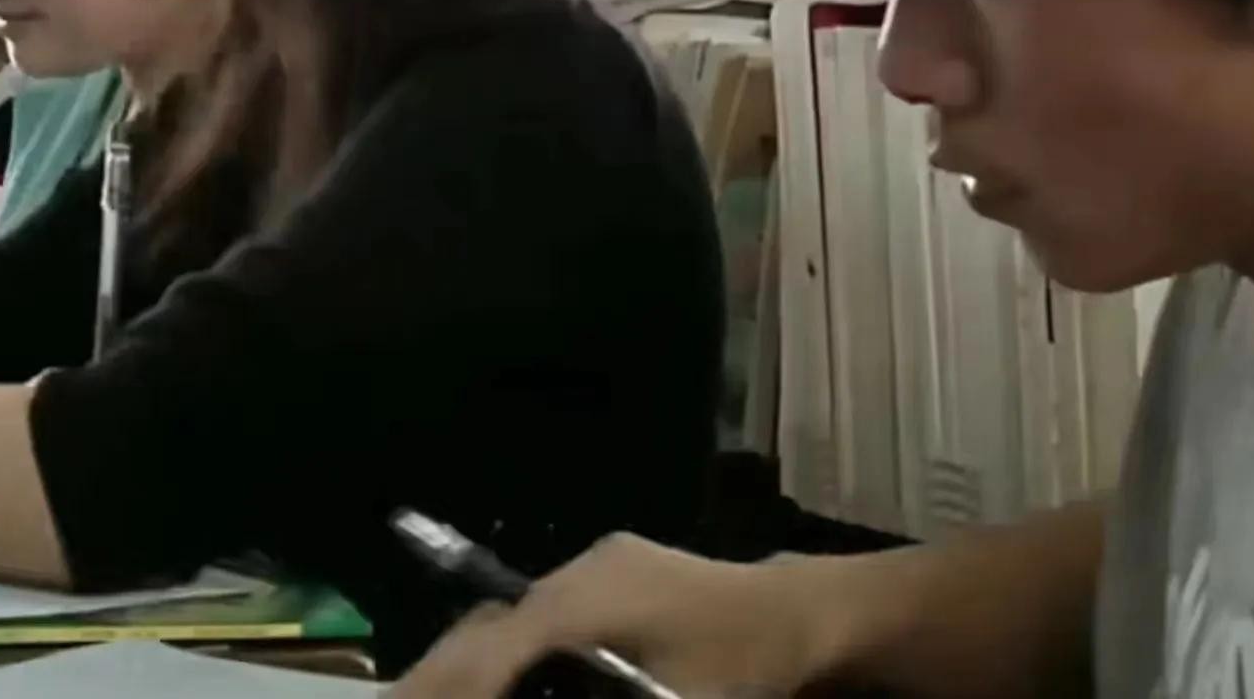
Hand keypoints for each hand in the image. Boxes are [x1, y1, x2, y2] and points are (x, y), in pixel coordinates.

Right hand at [392, 534, 839, 698]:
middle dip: (442, 678)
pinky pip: (541, 618)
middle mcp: (582, 571)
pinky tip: (496, 682)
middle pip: (487, 630)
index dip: (448, 689)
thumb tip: (514, 684)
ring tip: (436, 695)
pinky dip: (509, 654)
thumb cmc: (746, 666)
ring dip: (472, 667)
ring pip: (510, 621)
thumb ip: (586, 696)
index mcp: (585, 598)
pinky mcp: (617, 577)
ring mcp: (600, 567)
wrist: (816, 619)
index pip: (492, 651)